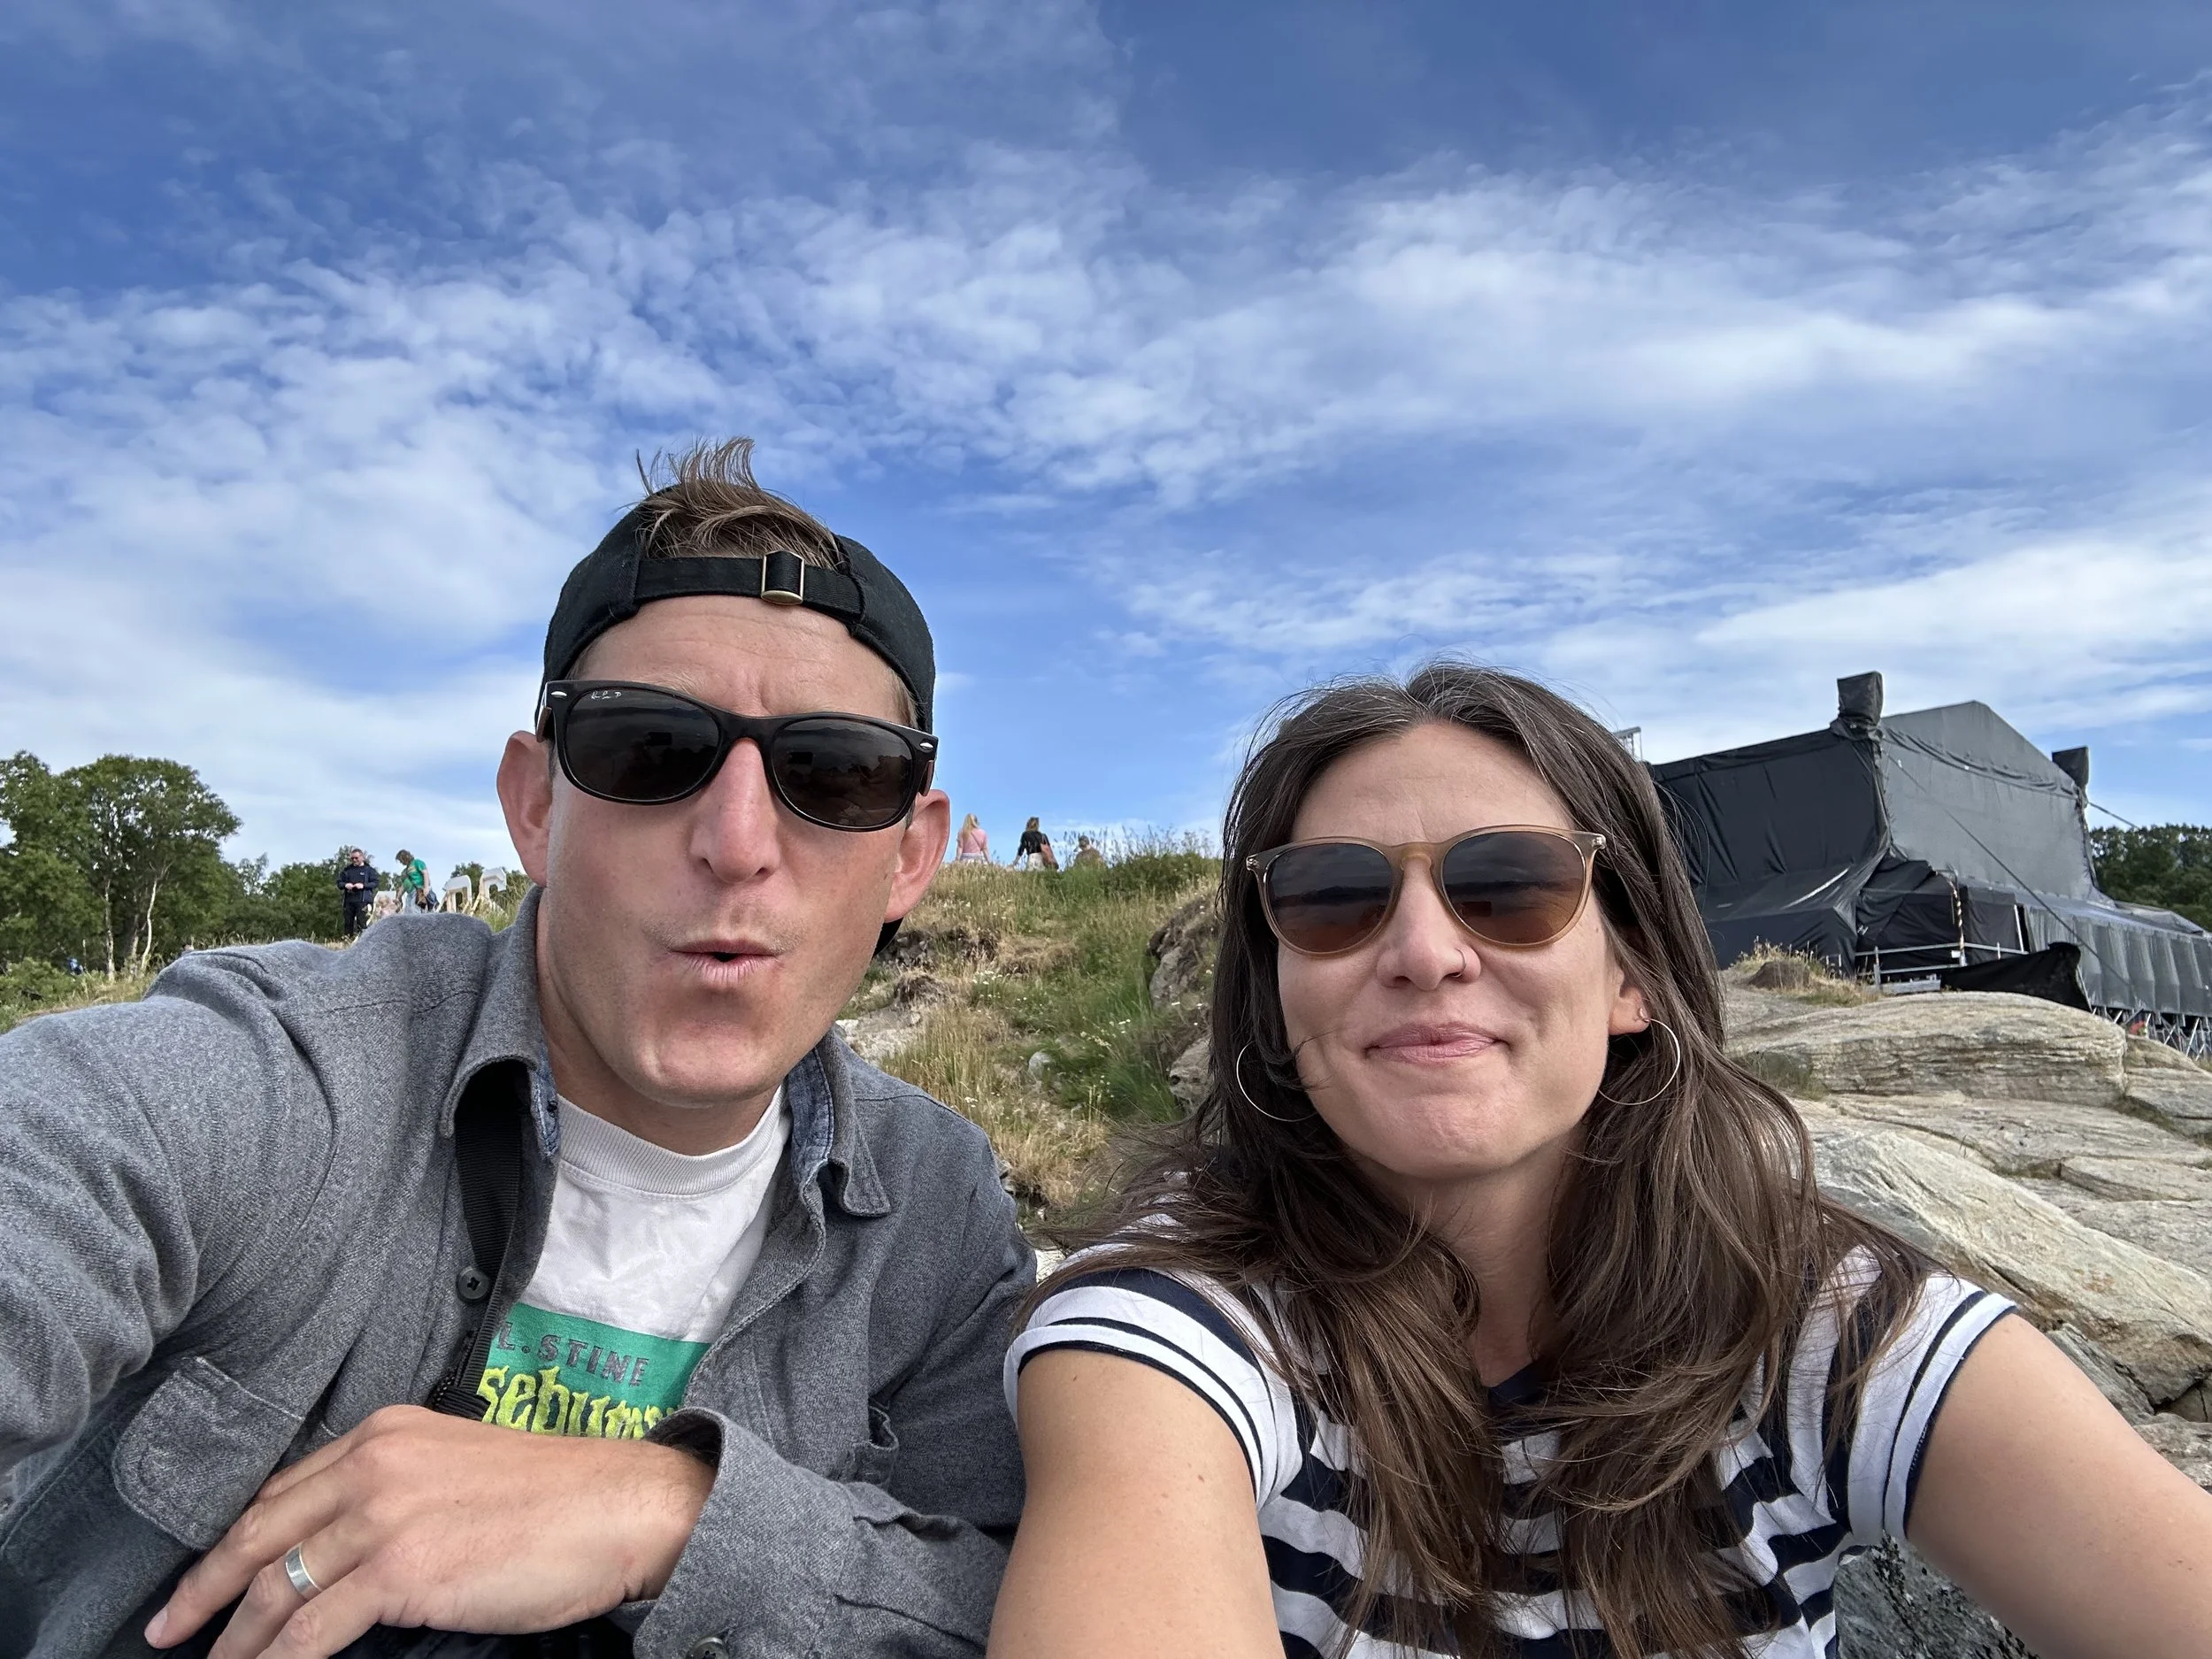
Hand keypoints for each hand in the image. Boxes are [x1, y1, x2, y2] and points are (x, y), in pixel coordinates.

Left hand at [147, 1404, 713, 1658]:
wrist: (622, 1508)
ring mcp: (384, 1516)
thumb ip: (398, 1491)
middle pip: (259, 1533)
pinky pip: (310, 1631)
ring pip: (274, 1589)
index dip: (234, 1538)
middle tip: (167, 1628)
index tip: (206, 1575)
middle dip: (202, 1589)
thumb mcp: (460, 1467)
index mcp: (388, 1433)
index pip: (284, 1489)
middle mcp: (375, 1464)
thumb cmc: (559, 1497)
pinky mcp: (402, 1571)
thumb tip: (346, 1550)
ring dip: (234, 1641)